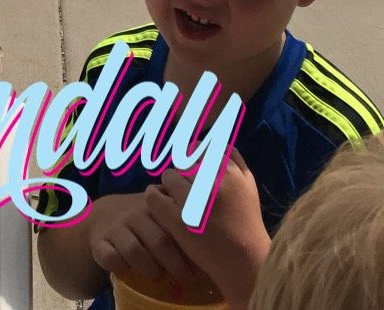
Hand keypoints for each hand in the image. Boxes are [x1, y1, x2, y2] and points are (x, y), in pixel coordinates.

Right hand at [85, 192, 197, 285]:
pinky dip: (119, 266)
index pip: (175, 222)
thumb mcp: (163, 210)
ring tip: (160, 278)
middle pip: (158, 240)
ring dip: (150, 269)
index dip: (189, 245)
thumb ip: (183, 214)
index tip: (202, 262)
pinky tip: (129, 271)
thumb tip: (217, 232)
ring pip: (133, 250)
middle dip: (175, 264)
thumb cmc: (145, 218)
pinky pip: (108, 256)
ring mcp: (117, 228)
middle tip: (188, 279)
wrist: (105, 214)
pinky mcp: (99, 242)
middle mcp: (135, 214)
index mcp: (155, 205)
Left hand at [144, 150, 270, 306]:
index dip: (194, 157)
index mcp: (227, 171)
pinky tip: (160, 204)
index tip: (193, 169)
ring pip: (169, 177)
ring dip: (171, 186)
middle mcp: (209, 182)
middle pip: (183, 162)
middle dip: (184, 173)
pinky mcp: (177, 220)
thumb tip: (217, 142)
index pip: (199, 148)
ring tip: (177, 200)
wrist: (245, 261)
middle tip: (186, 189)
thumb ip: (235, 160)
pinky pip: (154, 196)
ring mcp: (191, 200)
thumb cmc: (248, 222)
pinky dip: (154, 196)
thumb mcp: (249, 185)